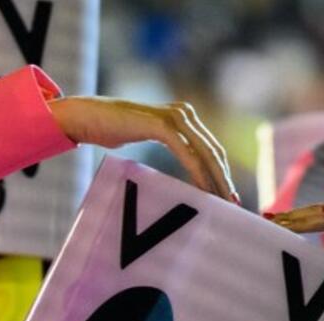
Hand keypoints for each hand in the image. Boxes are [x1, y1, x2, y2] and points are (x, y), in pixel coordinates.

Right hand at [48, 96, 237, 202]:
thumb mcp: (150, 136)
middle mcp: (184, 113)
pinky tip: (204, 191)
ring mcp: (175, 117)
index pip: (212, 148)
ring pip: (205, 153)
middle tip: (233, 204)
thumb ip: (171, 144)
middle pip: (214, 151)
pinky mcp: (163, 125)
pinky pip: (187, 154)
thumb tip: (187, 168)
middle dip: (225, 180)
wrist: (90, 117)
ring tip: (222, 202)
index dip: (223, 172)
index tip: (229, 195)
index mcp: (185, 116)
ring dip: (216, 180)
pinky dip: (198, 174)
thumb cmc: (115, 129)